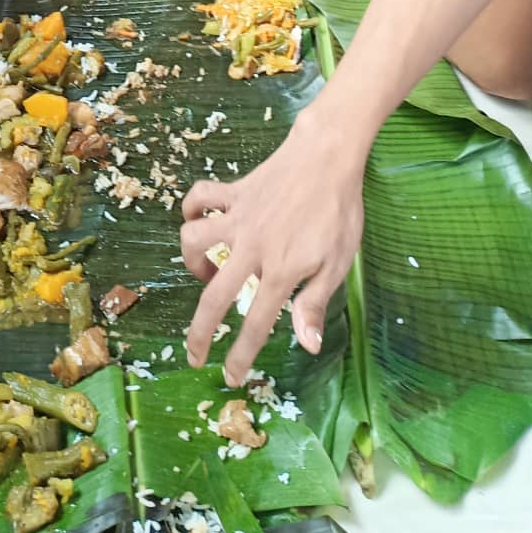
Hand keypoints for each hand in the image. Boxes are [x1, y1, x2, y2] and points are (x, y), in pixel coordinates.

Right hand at [180, 115, 363, 383]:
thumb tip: (307, 347)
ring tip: (209, 272)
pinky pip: (199, 198)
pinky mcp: (233, 192)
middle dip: (200, 331)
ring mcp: (238, 217)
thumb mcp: (338, 263)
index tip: (231, 376)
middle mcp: (252, 247)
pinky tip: (201, 221)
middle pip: (214, 295)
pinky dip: (192, 210)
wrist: (328, 156)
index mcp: (282, 270)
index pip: (255, 323)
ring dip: (193, 262)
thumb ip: (315, 304)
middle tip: (195, 353)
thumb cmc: (339, 212)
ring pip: (193, 241)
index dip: (241, 355)